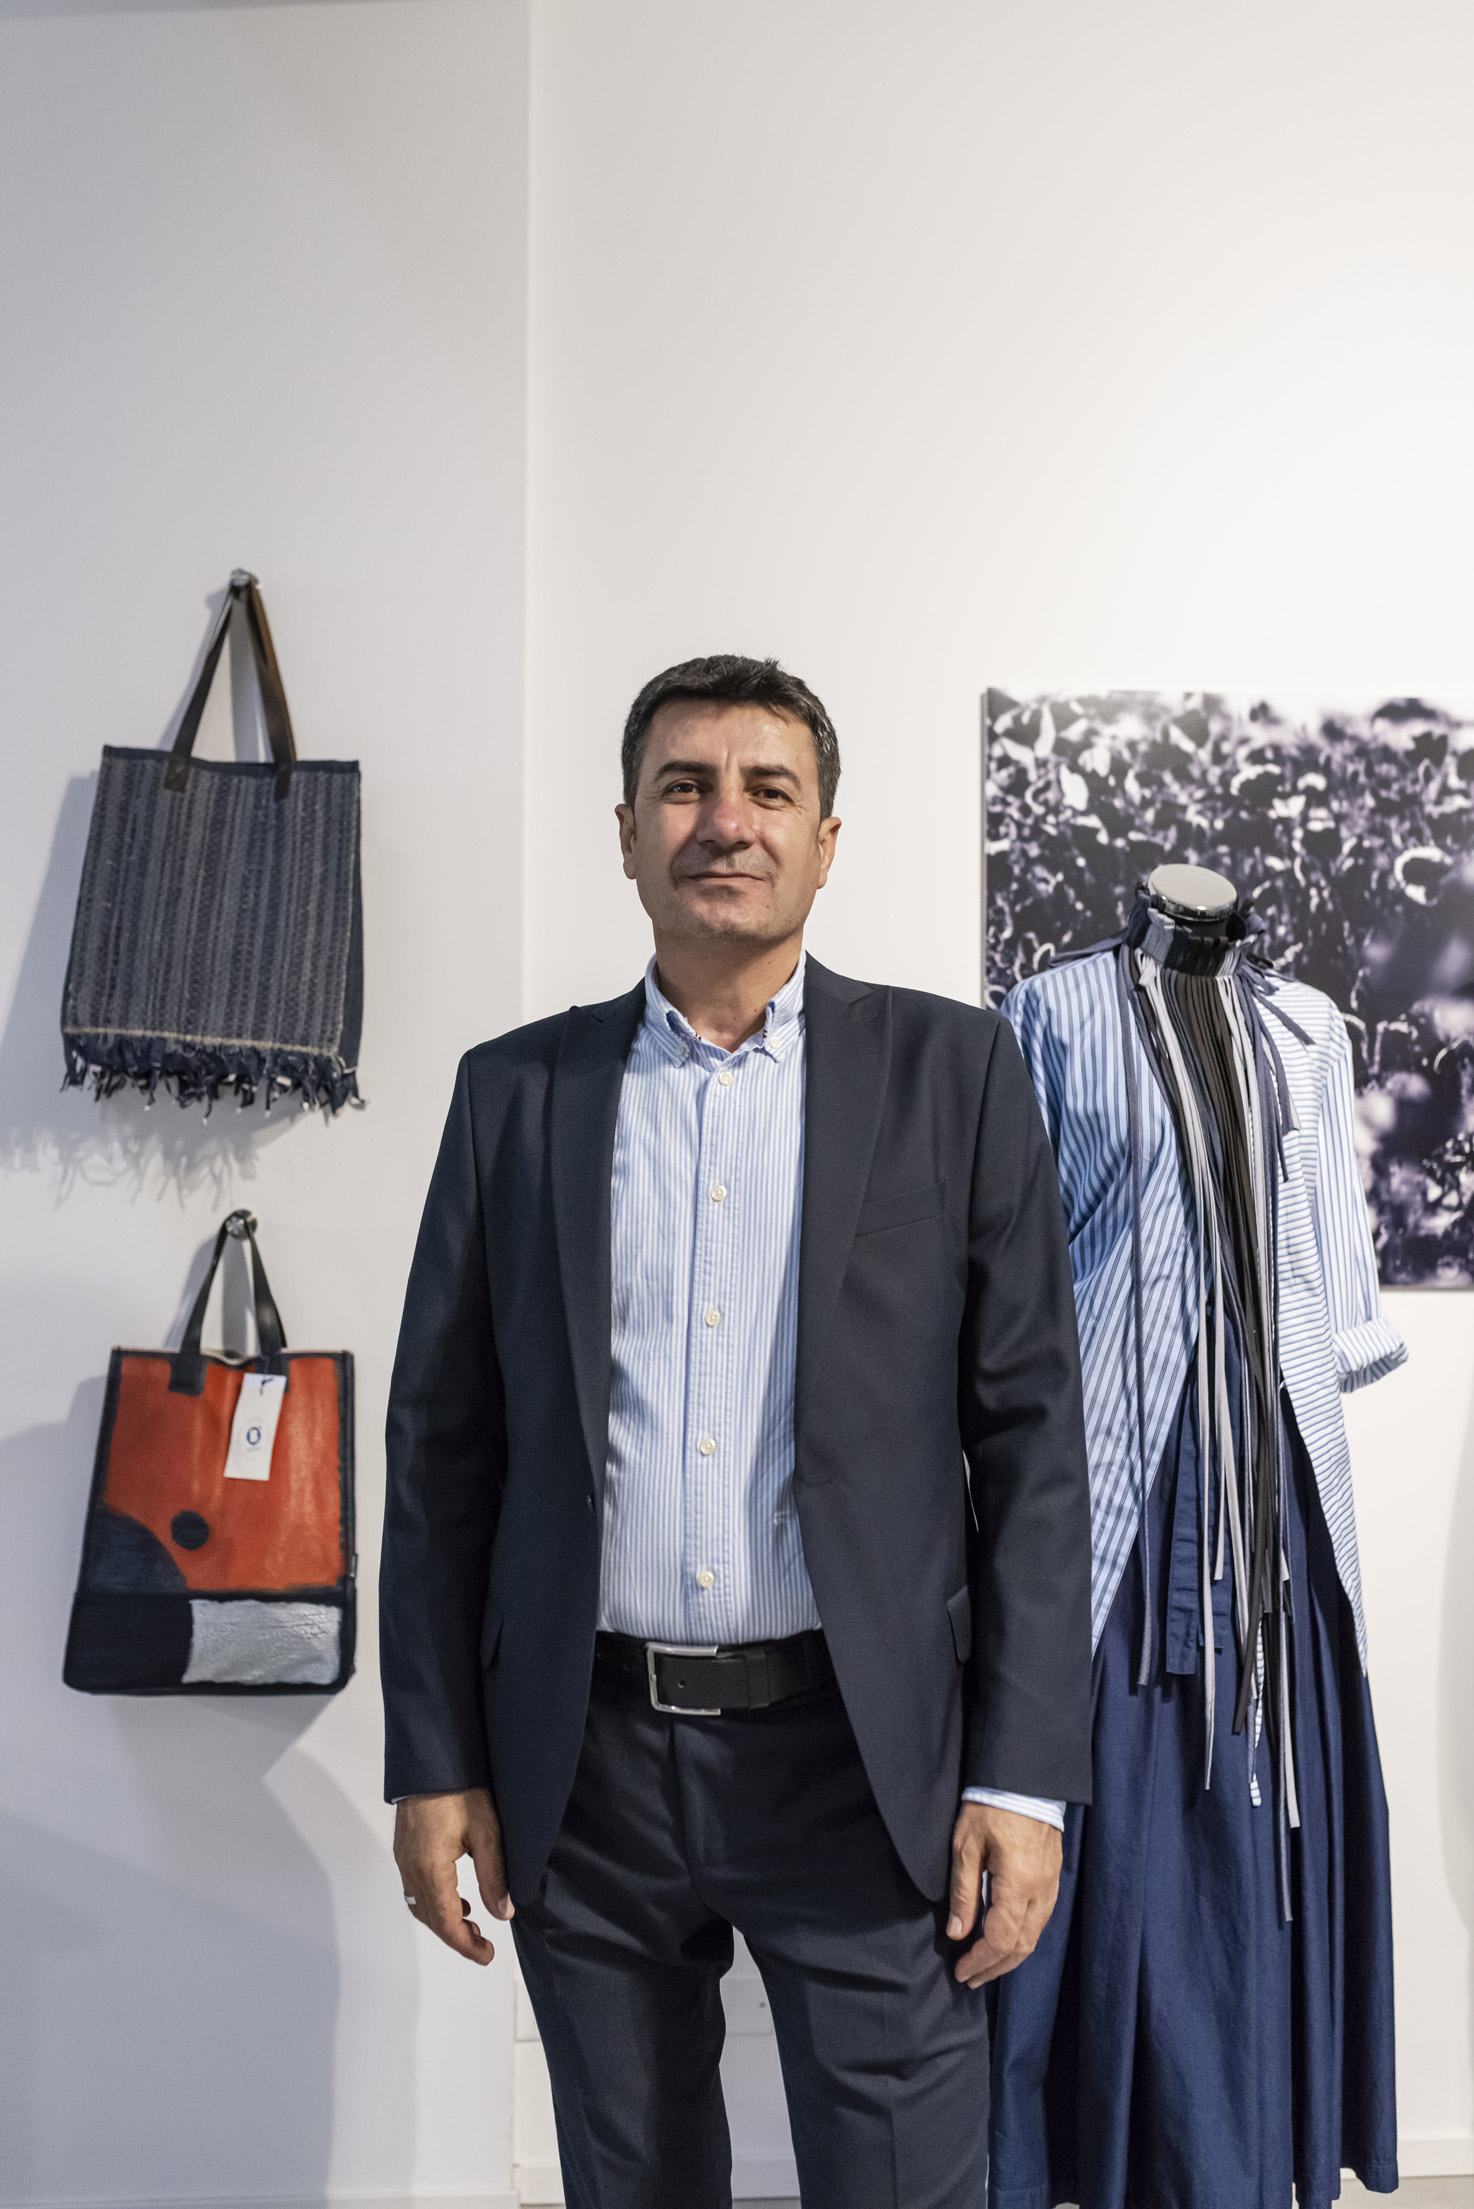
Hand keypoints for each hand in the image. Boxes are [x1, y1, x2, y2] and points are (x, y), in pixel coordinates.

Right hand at [393, 1787, 513, 1964]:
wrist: (432, 1759)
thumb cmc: (460, 1790)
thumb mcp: (486, 1833)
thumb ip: (494, 1877)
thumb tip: (503, 1912)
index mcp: (432, 1869)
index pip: (446, 1922)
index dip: (466, 1944)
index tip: (487, 1954)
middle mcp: (412, 1868)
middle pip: (430, 1918)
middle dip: (456, 1936)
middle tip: (482, 1944)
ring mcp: (404, 1858)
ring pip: (420, 1905)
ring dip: (443, 1919)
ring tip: (471, 1921)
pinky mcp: (404, 1848)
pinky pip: (415, 1887)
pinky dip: (434, 1901)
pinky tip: (456, 1894)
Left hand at [947, 1801, 1061, 1988]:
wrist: (1026, 1779)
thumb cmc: (991, 1807)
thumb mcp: (966, 1846)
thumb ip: (963, 1892)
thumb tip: (958, 1933)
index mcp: (1018, 1885)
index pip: (1001, 1940)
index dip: (980, 1961)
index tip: (961, 1971)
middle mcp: (1040, 1892)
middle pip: (1022, 1946)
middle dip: (995, 1967)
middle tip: (971, 1978)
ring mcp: (1051, 1886)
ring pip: (1035, 1937)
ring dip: (1010, 1957)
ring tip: (985, 1966)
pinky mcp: (1053, 1879)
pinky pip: (1040, 1921)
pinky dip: (1022, 1938)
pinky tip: (1006, 1940)